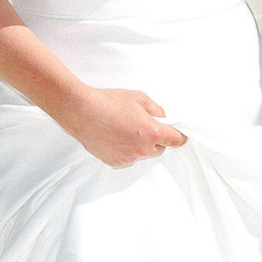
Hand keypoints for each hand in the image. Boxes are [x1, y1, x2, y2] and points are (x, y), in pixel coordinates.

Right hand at [63, 86, 187, 167]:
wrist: (82, 111)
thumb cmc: (109, 102)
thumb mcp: (139, 98)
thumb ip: (156, 110)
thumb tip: (163, 119)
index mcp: (152, 132)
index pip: (176, 140)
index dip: (179, 137)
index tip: (179, 135)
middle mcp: (142, 149)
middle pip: (159, 149)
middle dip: (156, 139)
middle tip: (143, 125)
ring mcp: (128, 158)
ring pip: (142, 154)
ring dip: (140, 146)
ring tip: (124, 130)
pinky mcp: (114, 162)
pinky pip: (127, 158)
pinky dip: (125, 150)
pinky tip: (114, 137)